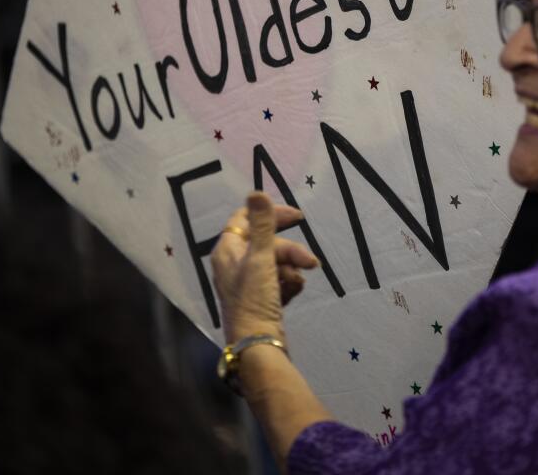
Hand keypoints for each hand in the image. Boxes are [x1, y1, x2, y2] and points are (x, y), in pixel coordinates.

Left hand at [212, 192, 319, 344]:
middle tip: (310, 261)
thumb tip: (255, 191)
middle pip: (267, 243)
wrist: (258, 345)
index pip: (246, 218)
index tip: (298, 217)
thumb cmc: (254, 300)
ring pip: (276, 262)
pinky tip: (294, 292)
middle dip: (290, 251)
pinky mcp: (260, 298)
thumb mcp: (260, 258)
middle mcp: (234, 263)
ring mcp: (247, 282)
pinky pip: (278, 280)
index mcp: (227, 250)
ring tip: (298, 282)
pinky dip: (288, 283)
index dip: (271, 214)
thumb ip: (261, 224)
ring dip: (291, 269)